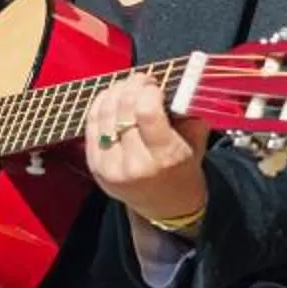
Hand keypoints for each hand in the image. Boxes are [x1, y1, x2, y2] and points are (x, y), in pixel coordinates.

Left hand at [84, 76, 209, 226]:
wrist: (165, 207)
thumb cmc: (182, 172)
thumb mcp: (196, 144)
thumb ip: (188, 114)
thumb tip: (175, 84)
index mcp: (165, 159)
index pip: (146, 113)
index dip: (148, 90)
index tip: (155, 84)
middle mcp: (134, 165)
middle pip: (123, 109)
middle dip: (132, 86)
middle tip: (141, 80)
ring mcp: (110, 167)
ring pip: (103, 113)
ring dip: (114, 92)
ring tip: (127, 86)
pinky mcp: (94, 166)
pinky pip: (90, 125)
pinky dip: (100, 105)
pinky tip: (111, 98)